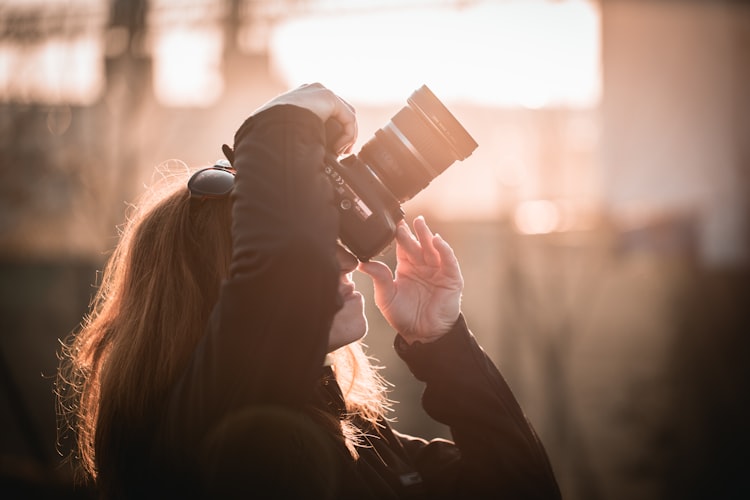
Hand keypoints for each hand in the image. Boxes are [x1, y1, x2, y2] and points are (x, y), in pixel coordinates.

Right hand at [253, 83, 356, 153]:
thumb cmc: (273, 135)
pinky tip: (339, 147)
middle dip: (344, 134)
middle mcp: (311, 92)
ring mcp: (319, 92)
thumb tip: (301, 156)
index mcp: (301, 99)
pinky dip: (348, 134)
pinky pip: (347, 117)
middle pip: (339, 113)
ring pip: (346, 116)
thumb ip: (297, 135)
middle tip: (340, 152)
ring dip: (347, 136)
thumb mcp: (285, 135)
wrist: (270, 127)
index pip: (326, 113)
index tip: (334, 151)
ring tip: (340, 152)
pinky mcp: (328, 97)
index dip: (335, 132)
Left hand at [358, 216, 463, 344]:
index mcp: (406, 267)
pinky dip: (444, 250)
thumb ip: (378, 278)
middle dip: (411, 232)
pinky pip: (448, 261)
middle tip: (403, 220)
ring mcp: (438, 270)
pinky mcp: (451, 278)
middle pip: (417, 243)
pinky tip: (437, 241)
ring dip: (427, 235)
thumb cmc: (404, 317)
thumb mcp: (386, 297)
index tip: (391, 223)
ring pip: (433, 248)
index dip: (398, 235)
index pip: (403, 246)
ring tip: (420, 223)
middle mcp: (422, 265)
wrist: (423, 335)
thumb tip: (362, 263)